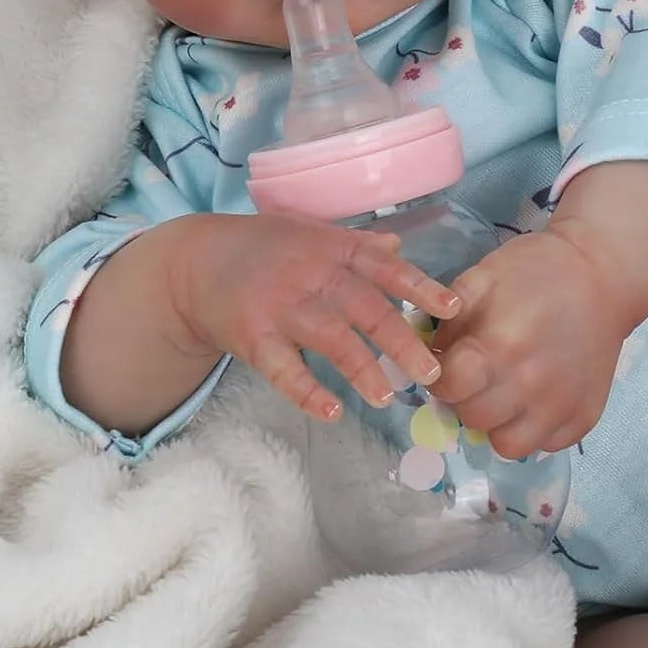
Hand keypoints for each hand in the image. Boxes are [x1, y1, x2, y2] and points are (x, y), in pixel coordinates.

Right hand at [174, 213, 459, 420]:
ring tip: (388, 396)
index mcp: (332, 249)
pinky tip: (332, 412)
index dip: (420, 287)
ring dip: (362, 367)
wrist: (194, 262)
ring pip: (330, 337)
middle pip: (365, 307)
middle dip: (401, 339)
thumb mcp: (310, 234)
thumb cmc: (262, 250)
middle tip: (431, 373)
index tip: (453, 309)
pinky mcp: (253, 336)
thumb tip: (400, 246)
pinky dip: (307, 391)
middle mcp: (311, 274)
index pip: (384, 267)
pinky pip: (283, 368)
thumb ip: (356, 244)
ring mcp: (282, 305)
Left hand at [426, 227, 632, 457]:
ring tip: (505, 394)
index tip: (451, 366)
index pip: (448, 388)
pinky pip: (545, 445)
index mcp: (499, 347)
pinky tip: (535, 399)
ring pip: (507, 445)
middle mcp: (530, 385)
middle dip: (467, 399)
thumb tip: (427, 359)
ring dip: (499, 422)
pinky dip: (534, 428)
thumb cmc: (535, 270)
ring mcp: (561, 406)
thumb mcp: (481, 278)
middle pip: (473, 419)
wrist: (602, 273)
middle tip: (478, 378)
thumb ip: (447, 320)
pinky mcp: (585, 417)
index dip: (441, 377)